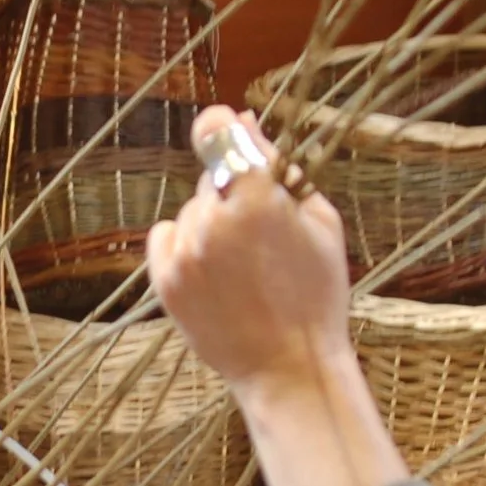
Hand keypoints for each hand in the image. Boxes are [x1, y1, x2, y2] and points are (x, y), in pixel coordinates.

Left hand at [147, 108, 352, 393]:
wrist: (290, 367)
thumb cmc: (317, 294)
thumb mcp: (321, 221)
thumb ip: (280, 165)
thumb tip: (244, 118)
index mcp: (256, 197)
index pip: (217, 130)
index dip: (223, 127)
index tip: (229, 131)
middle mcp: (212, 219)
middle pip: (213, 175)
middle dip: (235, 190)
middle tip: (264, 234)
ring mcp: (184, 252)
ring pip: (193, 209)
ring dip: (213, 222)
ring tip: (246, 267)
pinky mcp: (164, 281)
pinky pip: (166, 236)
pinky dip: (185, 244)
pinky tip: (216, 273)